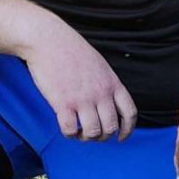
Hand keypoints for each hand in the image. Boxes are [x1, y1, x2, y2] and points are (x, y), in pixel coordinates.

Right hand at [19, 25, 137, 141]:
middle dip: (102, 136)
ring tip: (78, 130)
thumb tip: (109, 104)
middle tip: (91, 133)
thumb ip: (107, 84)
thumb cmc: (72, 51)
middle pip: (111, 127)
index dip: (127, 129)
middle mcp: (101, 93)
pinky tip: (65, 126)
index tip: (120, 137)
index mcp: (112, 83)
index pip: (129, 113)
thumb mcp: (100, 66)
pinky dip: (69, 134)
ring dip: (85, 137)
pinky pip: (70, 131)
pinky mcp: (63, 104)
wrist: (49, 40)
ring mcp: (82, 99)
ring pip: (92, 132)